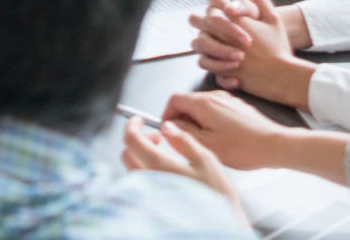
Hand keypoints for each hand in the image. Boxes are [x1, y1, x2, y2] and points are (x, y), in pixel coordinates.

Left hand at [122, 117, 247, 224]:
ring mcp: (147, 198)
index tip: (139, 120)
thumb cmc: (218, 196)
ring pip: (132, 170)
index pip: (131, 140)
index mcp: (159, 167)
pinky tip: (164, 174)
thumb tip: (166, 126)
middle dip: (139, 140)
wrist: (222, 231)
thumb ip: (183, 140)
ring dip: (142, 157)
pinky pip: (139, 186)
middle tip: (157, 137)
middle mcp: (147, 183)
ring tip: (164, 156)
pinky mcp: (151, 208)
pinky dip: (146, 172)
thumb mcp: (206, 161)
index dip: (132, 125)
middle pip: (127, 155)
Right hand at [160, 90, 289, 171]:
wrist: (276, 146)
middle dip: (183, 119)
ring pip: (202, 107)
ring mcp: (228, 100)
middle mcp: (214, 96)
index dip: (167, 114)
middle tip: (188, 140)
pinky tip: (222, 138)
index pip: (174, 99)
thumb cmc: (245, 148)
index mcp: (203, 103)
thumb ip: (184, 132)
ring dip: (197, 121)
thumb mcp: (207, 145)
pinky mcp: (238, 107)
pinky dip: (212, 121)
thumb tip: (170, 125)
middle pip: (188, 102)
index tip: (169, 129)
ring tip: (206, 142)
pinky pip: (217, 110)